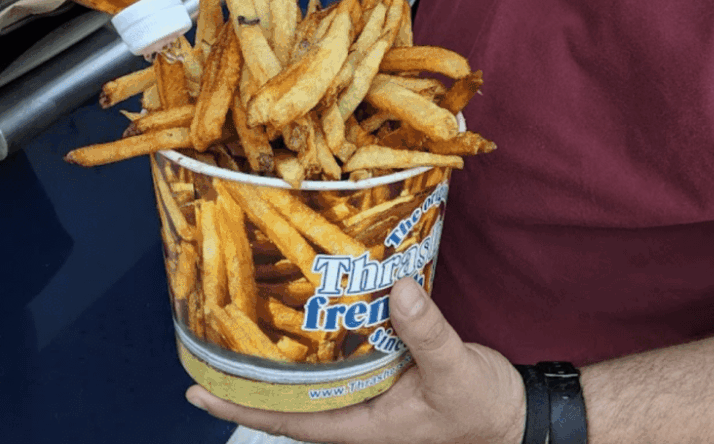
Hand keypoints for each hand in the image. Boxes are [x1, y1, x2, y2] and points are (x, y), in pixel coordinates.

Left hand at [185, 278, 525, 443]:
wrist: (518, 418)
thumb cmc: (484, 411)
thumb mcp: (457, 372)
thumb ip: (428, 333)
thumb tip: (395, 288)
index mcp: (361, 425)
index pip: (285, 419)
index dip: (239, 406)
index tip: (196, 390)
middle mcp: (356, 412)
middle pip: (288, 398)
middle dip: (247, 377)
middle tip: (209, 342)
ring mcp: (369, 394)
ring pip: (312, 379)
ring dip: (281, 357)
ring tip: (245, 322)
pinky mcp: (387, 372)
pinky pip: (342, 360)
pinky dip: (321, 340)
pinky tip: (311, 313)